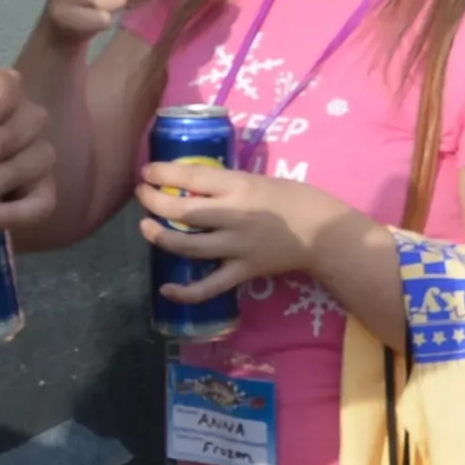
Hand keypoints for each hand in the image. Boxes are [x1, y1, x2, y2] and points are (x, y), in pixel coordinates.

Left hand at [136, 158, 349, 299]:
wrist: (323, 232)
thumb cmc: (292, 198)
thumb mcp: (258, 178)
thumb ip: (226, 183)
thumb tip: (190, 182)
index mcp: (239, 185)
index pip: (191, 176)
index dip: (162, 174)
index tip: (147, 172)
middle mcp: (234, 215)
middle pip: (182, 210)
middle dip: (154, 202)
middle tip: (142, 196)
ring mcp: (237, 246)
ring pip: (188, 245)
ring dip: (161, 237)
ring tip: (146, 228)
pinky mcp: (243, 271)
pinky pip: (210, 286)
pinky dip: (185, 292)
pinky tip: (166, 288)